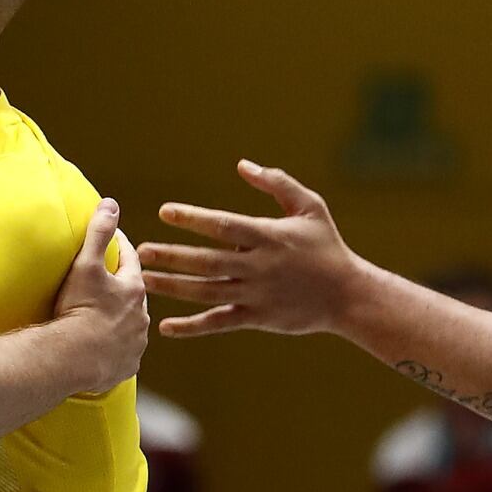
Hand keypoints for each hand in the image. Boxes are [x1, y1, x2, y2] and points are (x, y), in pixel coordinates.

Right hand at [45, 198, 149, 391]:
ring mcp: (136, 344)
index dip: (120, 247)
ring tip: (104, 318)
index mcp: (134, 289)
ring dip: (121, 320)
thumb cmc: (78, 309)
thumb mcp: (86, 264)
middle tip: (105, 282)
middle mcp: (141, 317)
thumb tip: (111, 204)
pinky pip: (124, 354)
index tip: (112, 240)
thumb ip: (98, 233)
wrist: (71, 359)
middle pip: (133, 295)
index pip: (131, 260)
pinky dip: (117, 349)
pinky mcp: (127, 366)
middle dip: (121, 287)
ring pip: (131, 326)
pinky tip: (105, 349)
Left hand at [146, 162, 365, 338]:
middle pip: (208, 262)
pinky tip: (167, 327)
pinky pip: (219, 323)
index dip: (194, 219)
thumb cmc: (327, 246)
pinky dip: (193, 327)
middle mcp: (259, 267)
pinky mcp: (257, 318)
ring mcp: (256, 295)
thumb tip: (243, 165)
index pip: (224, 226)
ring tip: (144, 279)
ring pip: (207, 292)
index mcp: (269, 237)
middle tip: (143, 250)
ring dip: (174, 286)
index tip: (166, 212)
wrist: (349, 296)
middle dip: (173, 256)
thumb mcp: (310, 207)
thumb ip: (277, 183)